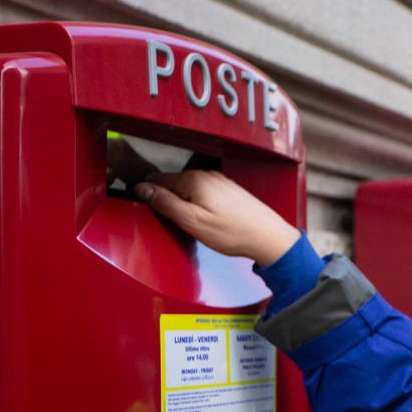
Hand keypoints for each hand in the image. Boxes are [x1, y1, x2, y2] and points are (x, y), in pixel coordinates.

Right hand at [134, 170, 300, 265]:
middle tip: (171, 221)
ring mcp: (219, 181)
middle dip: (166, 199)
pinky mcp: (228, 190)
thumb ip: (165, 203)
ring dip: (182, 203)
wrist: (268, 237)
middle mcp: (206, 175)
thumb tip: (143, 189)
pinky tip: (205, 220)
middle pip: (173, 183)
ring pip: (188, 189)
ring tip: (190, 223)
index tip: (146, 208)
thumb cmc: (233, 232)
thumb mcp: (192, 222)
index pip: (157, 180)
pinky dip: (197, 204)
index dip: (148, 194)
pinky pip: (203, 193)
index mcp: (193, 180)